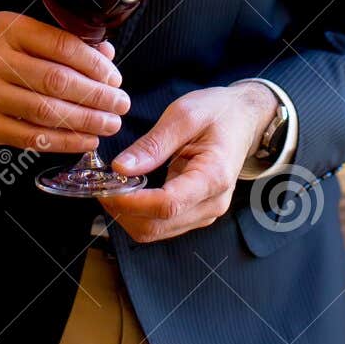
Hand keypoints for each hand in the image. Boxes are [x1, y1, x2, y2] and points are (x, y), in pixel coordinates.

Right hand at [0, 11, 129, 154]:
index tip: (115, 78)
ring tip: (110, 123)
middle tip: (121, 104)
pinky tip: (85, 139)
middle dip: (96, 96)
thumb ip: (61, 42)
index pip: (61, 45)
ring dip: (85, 121)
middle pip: (56, 81)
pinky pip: (31, 138)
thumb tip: (106, 53)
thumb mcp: (18, 35)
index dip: (95, 65)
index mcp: (8, 29)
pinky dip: (64, 141)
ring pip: (45, 112)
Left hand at [97, 82, 277, 243]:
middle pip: (156, 226)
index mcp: (213, 176)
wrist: (244, 119)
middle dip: (122, 210)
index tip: (105, 186)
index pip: (167, 205)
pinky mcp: (196, 213)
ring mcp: (205, 212)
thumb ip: (153, 144)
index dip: (131, 202)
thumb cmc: (218, 112)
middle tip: (100, 185)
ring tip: (111, 186)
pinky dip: (139, 213)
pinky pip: (161, 224)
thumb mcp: (184, 115)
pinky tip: (128, 191)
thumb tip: (120, 168)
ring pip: (155, 231)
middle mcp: (212, 203)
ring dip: (127, 215)